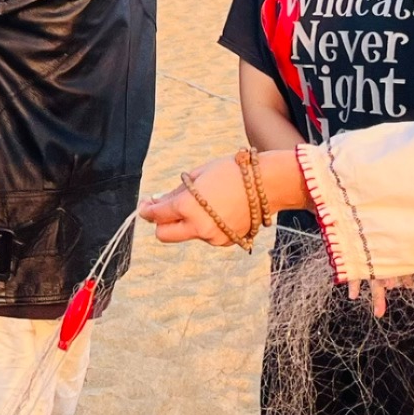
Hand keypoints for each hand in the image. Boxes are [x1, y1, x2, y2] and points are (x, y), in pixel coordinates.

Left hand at [139, 155, 253, 246]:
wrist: (268, 185)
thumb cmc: (232, 172)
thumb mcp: (199, 175)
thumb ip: (176, 191)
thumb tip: (158, 201)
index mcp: (188, 207)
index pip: (156, 215)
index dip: (146, 210)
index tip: (145, 204)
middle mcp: (198, 227)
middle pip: (165, 235)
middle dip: (160, 223)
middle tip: (163, 210)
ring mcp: (213, 237)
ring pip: (187, 235)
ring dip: (186, 223)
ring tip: (203, 202)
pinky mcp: (227, 242)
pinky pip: (206, 236)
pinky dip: (205, 226)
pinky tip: (218, 210)